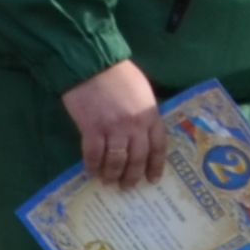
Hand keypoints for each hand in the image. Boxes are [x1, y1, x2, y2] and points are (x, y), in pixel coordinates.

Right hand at [63, 57, 164, 184]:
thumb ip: (146, 113)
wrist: (92, 62)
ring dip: (112, 174)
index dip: (155, 166)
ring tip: (108, 181)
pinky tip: (91, 170)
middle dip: (132, 176)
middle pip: (137, 158)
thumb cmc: (119, 74)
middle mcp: (135, 125)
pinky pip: (94, 154)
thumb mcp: (143, 92)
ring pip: (116, 161)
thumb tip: (143, 134)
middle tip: (127, 186)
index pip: (158, 147)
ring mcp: (114, 128)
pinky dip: (93, 165)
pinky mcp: (92, 128)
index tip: (152, 179)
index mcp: (150, 115)